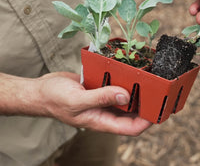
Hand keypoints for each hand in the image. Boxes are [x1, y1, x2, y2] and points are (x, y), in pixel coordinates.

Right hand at [37, 72, 151, 135]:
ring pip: (125, 99)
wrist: (41, 90)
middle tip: (158, 92)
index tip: (158, 110)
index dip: (147, 122)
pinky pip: (115, 87)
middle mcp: (105, 112)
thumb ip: (101, 98)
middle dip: (146, 106)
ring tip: (148, 80)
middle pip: (132, 114)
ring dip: (136, 92)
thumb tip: (126, 96)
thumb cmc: (54, 99)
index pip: (131, 128)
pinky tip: (130, 72)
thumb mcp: (77, 100)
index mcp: (101, 121)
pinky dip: (123, 81)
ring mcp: (103, 100)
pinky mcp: (100, 89)